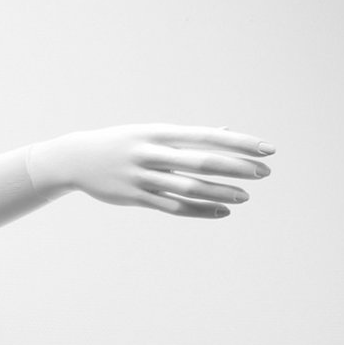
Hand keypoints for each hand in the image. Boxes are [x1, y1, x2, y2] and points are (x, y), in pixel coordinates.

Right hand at [39, 124, 274, 217]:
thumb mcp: (153, 133)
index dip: (239, 143)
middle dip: (235, 167)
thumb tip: (226, 133)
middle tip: (264, 173)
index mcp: (160, 132)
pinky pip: (172, 207)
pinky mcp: (135, 197)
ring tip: (245, 197)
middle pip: (201, 161)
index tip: (266, 148)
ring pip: (188, 187)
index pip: (207, 137)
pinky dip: (198, 210)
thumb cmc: (122, 143)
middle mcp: (153, 153)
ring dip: (219, 192)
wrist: (77, 158)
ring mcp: (143, 177)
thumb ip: (188, 137)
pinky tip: (220, 211)